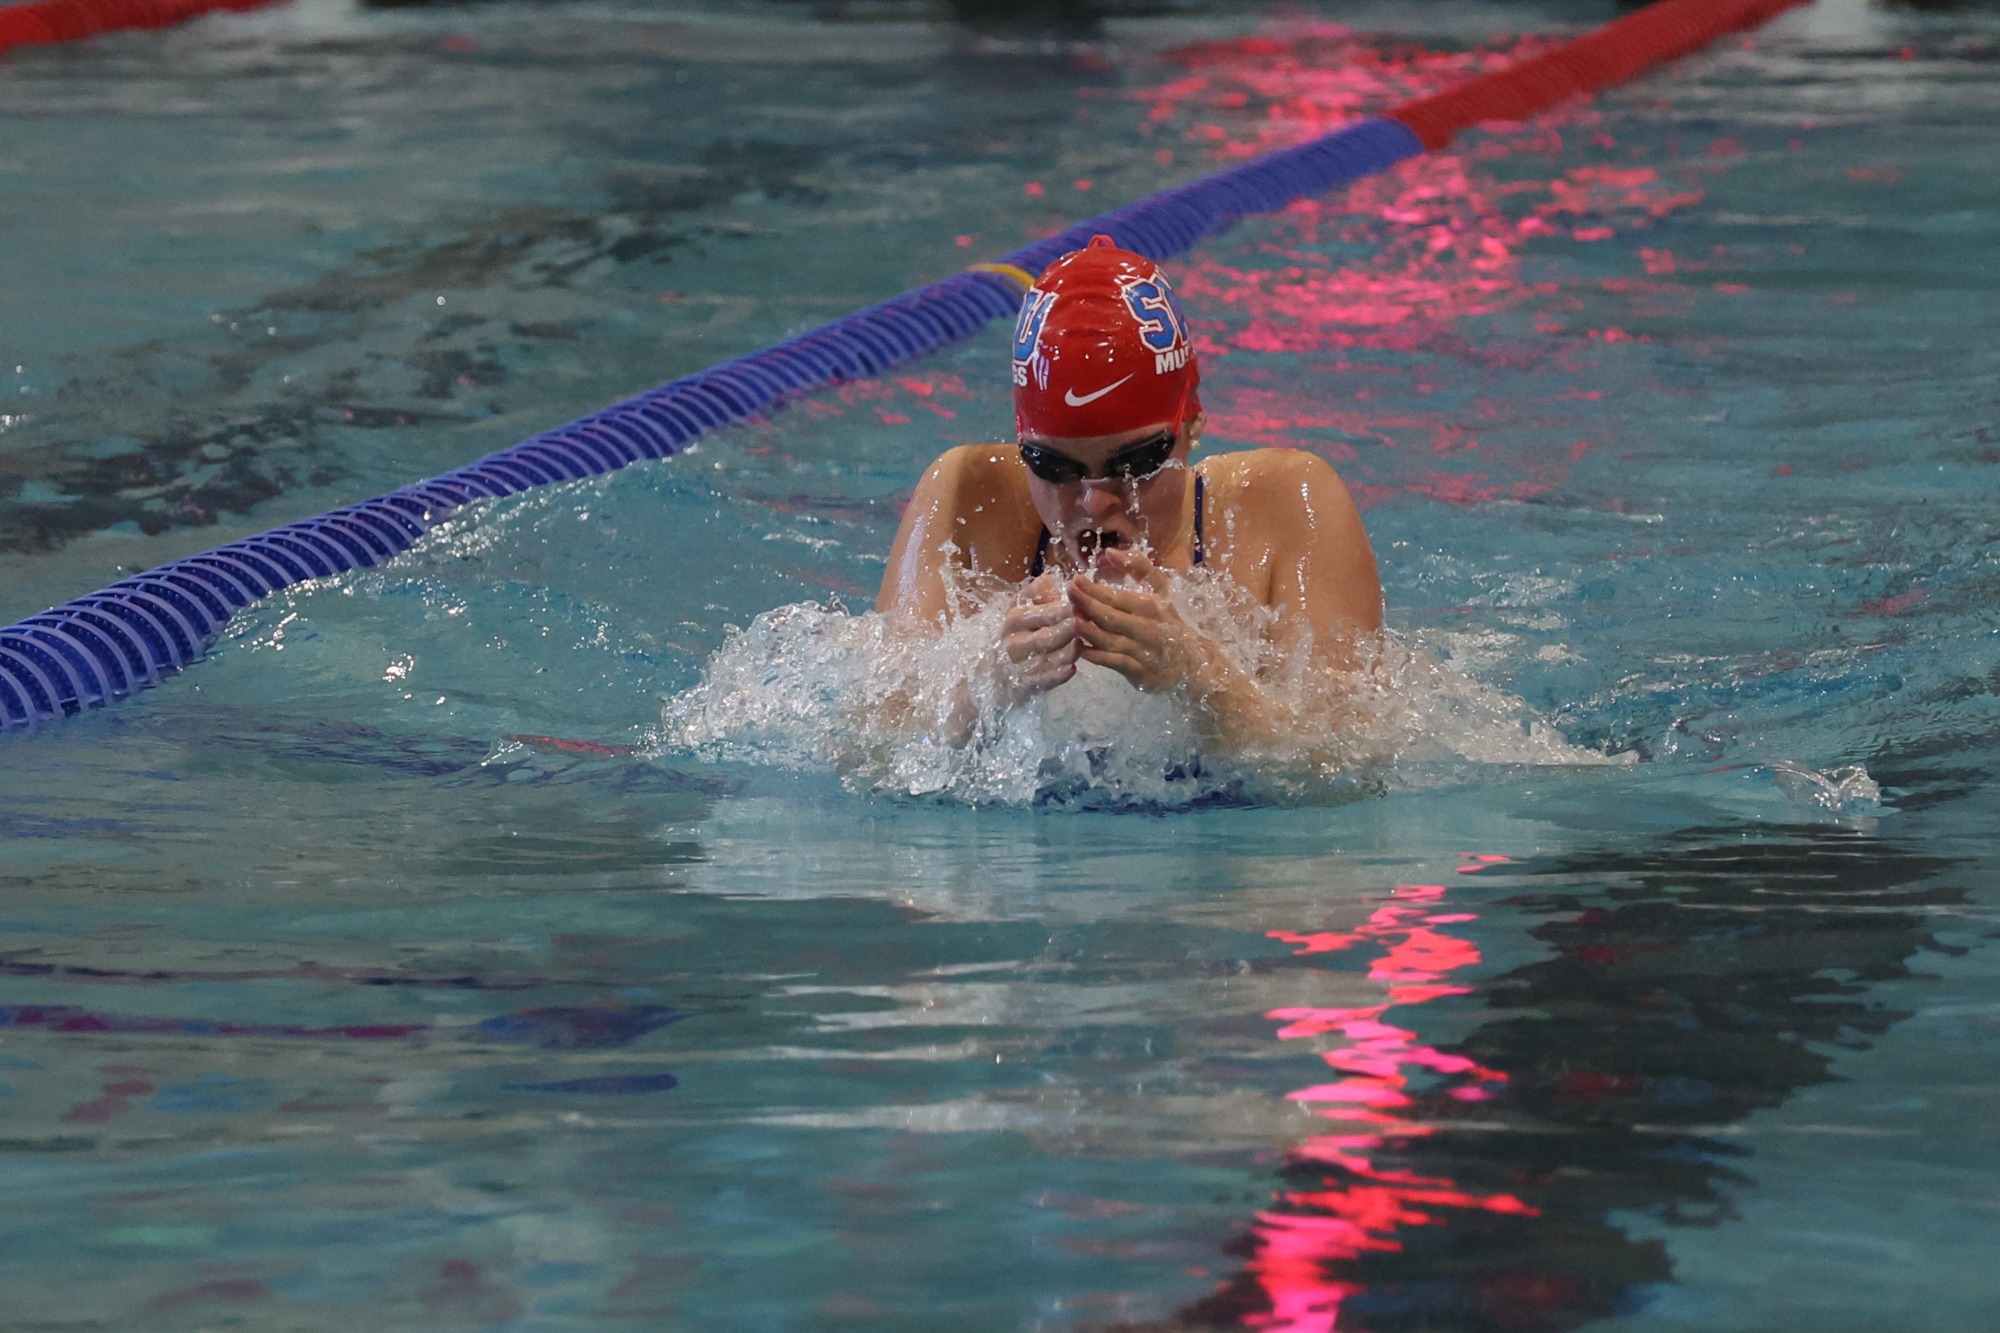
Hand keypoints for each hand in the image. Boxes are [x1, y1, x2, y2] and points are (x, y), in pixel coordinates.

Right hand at [989, 572, 1078, 706]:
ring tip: (1081, 645)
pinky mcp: (1021, 686)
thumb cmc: (1014, 638)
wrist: (990, 677)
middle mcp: (1013, 641)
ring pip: (1043, 658)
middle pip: (1042, 635)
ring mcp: (1016, 665)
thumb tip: (1049, 579)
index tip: (1079, 604)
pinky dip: (1055, 676)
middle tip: (1084, 623)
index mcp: (1014, 619)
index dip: (1059, 609)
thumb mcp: (1019, 613)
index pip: (1038, 612)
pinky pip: (1039, 681)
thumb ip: (1035, 597)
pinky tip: (1071, 670)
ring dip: (1064, 652)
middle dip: (1064, 629)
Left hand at [1067, 549, 1218, 695]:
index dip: (1095, 589)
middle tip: (1069, 593)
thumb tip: (1109, 552)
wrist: (1191, 662)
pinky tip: (1081, 649)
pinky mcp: (1139, 671)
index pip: (1118, 597)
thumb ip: (1138, 567)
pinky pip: (1114, 663)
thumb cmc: (1168, 622)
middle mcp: (1146, 627)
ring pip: (1110, 640)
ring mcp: (1142, 651)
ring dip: (1090, 631)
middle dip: (1088, 604)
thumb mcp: (1161, 591)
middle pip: (1111, 616)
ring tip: (1072, 620)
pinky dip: (1097, 657)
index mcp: (1150, 606)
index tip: (1076, 580)